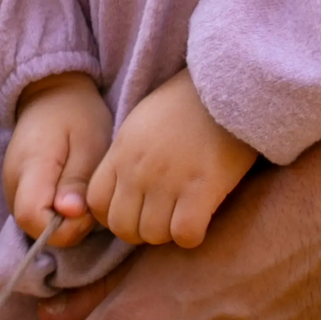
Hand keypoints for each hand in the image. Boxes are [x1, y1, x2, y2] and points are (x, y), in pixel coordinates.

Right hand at [4, 72, 112, 247]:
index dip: (65, 226)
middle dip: (67, 226)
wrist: (51, 95)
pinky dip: (55, 213)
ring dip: (63, 220)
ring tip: (81, 192)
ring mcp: (10, 187)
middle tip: (89, 199)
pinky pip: (35, 216)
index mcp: (30, 167)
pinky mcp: (16, 190)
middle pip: (33, 227)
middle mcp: (12, 182)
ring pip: (34, 225)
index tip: (88, 208)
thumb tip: (70, 213)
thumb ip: (78, 180)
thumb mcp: (89, 143)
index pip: (33, 218)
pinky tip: (71, 193)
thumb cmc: (77, 115)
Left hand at [86, 69, 256, 246]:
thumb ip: (125, 156)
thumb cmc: (186, 104)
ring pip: (153, 235)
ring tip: (184, 215)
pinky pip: (184, 234)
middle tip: (162, 218)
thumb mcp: (140, 124)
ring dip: (168, 233)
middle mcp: (138, 170)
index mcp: (121, 152)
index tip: (135, 211)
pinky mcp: (201, 189)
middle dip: (141, 231)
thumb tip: (122, 190)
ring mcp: (167, 181)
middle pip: (122, 227)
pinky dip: (192, 234)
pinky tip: (202, 217)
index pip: (96, 204)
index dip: (113, 215)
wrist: (224, 84)